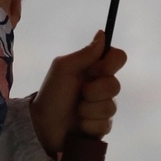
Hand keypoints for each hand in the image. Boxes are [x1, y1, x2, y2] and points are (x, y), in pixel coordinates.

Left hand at [30, 31, 126, 154]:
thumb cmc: (51, 93)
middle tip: (79, 94)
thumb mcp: (63, 69)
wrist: (41, 125)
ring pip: (111, 107)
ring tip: (75, 112)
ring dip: (88, 110)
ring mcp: (104, 107)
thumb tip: (103, 33)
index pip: (119, 58)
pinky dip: (88, 125)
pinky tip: (78, 125)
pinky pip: (105, 125)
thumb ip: (84, 53)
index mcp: (95, 69)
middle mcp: (103, 87)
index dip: (110, 64)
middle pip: (116, 85)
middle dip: (93, 91)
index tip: (93, 70)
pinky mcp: (102, 127)